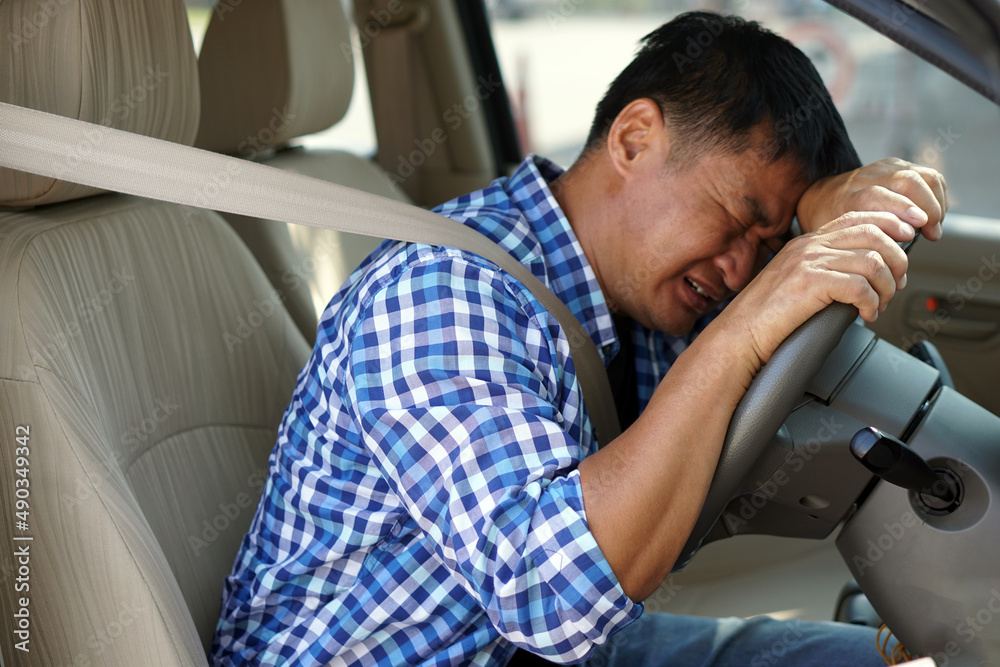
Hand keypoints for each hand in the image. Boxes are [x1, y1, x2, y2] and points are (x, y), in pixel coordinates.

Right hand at [726, 212, 907, 365]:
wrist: (739, 334)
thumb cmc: (766, 317)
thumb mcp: (796, 282)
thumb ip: (824, 269)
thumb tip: (862, 274)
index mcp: (807, 242)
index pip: (859, 217)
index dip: (891, 223)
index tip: (909, 237)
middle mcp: (809, 246)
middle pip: (874, 234)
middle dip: (898, 259)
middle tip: (897, 283)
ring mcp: (809, 262)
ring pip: (873, 261)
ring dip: (887, 286)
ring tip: (881, 304)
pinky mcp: (810, 283)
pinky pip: (860, 286)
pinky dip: (872, 303)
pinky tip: (866, 314)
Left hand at [796, 158, 946, 241]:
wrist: (823, 197)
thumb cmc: (833, 224)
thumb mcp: (839, 240)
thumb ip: (862, 249)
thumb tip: (896, 273)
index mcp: (848, 197)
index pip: (875, 196)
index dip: (901, 209)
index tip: (918, 228)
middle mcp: (866, 178)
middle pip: (906, 181)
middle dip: (928, 207)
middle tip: (932, 232)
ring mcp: (883, 169)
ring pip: (923, 176)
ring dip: (937, 202)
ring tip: (935, 226)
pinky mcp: (898, 166)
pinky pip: (928, 176)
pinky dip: (939, 195)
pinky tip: (936, 215)